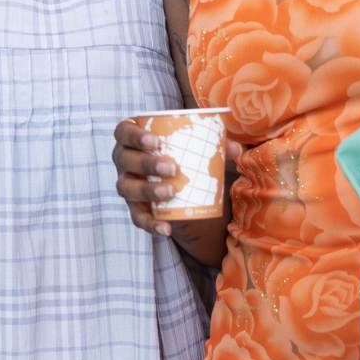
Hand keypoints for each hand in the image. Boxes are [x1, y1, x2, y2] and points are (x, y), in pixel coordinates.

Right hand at [112, 118, 242, 237]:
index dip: (134, 135)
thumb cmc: (184, 157)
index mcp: (134, 139)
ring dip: (147, 190)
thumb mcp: (198, 149)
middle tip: (172, 167)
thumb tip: (236, 149)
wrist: (181, 189)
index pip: (124, 131)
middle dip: (145, 162)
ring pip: (127, 188)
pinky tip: (166, 228)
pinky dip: (150, 223)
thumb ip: (216, 146)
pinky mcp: (135, 208)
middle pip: (124, 158)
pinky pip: (137, 217)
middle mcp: (124, 161)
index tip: (156, 140)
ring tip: (171, 191)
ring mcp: (127, 185)